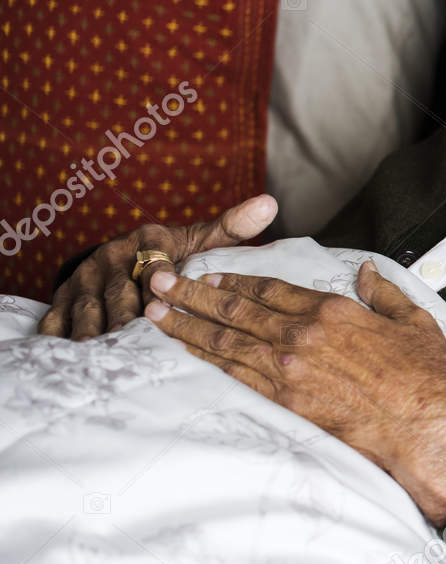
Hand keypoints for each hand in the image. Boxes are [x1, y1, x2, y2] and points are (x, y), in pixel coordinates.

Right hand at [37, 194, 277, 339]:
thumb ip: (231, 227)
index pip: (154, 264)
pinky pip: (58, 318)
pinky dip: (61, 337)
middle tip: (136, 343)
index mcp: (147, 242)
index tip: (163, 304)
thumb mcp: (198, 237)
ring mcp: (85, 279)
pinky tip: (69, 358)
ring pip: (88, 308)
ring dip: (94, 333)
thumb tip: (269, 204)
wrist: (122, 252)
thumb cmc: (172, 252)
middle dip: (126, 318)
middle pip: (120, 293)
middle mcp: (112, 258)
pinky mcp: (63, 296)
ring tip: (104, 357)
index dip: (158, 283)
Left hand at [145, 261, 445, 524]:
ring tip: (156, 313)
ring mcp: (290, 370)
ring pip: (226, 341)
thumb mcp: (414, 322)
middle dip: (193, 294)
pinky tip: (186, 353)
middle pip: (236, 309)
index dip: (236, 278)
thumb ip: (384, 293)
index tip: (212, 273)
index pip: (272, 287)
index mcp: (333, 310)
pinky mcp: (287, 402)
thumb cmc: (427, 378)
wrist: (426, 428)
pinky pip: (236, 376)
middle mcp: (303, 335)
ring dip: (187, 326)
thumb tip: (366, 273)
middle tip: (160, 282)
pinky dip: (206, 361)